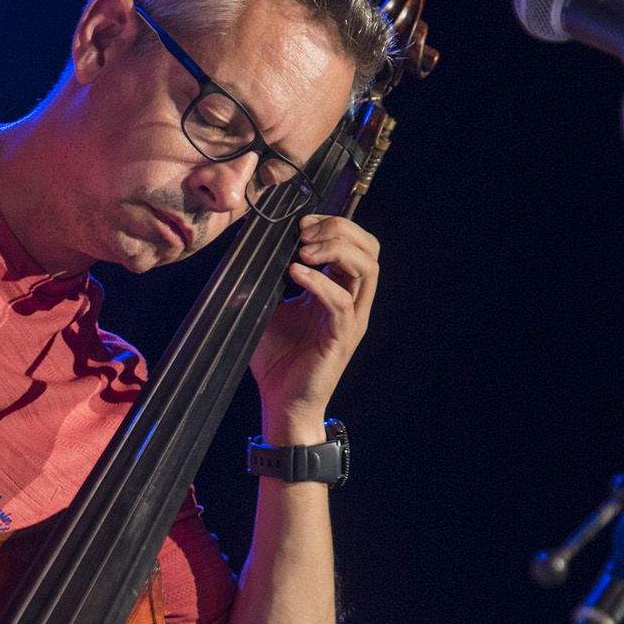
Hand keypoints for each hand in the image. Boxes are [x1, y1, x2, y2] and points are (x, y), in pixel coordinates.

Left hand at [249, 215, 380, 421]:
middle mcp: (352, 302)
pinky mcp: (341, 338)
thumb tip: (254, 249)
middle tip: (304, 232)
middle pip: (369, 249)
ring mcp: (350, 320)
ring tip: (302, 250)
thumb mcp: (270, 308)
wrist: (281, 402)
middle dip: (339, 230)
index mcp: (338, 291)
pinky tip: (294, 274)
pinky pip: (339, 302)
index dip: (333, 224)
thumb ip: (271, 279)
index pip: (356, 244)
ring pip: (366, 269)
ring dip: (335, 250)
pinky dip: (318, 282)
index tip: (301, 222)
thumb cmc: (278, 359)